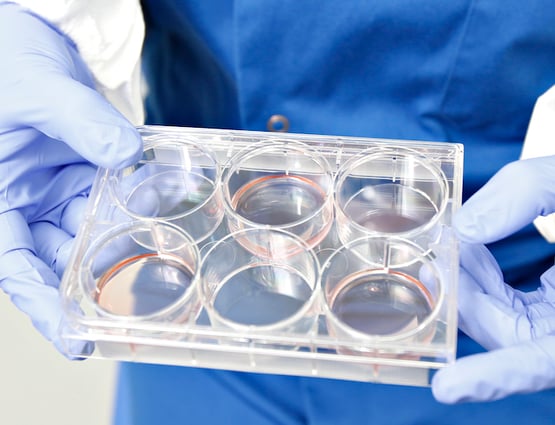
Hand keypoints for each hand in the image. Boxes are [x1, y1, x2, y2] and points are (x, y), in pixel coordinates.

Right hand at [0, 4, 141, 355]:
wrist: (31, 38)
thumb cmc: (9, 61)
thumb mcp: (36, 90)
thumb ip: (79, 121)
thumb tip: (125, 154)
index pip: (15, 264)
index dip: (43, 304)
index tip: (76, 339)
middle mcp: (28, 202)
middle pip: (61, 257)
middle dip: (98, 279)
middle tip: (137, 303)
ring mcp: (60, 189)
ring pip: (96, 229)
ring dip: (128, 237)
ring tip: (161, 248)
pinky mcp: (88, 172)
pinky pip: (116, 196)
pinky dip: (139, 201)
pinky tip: (163, 201)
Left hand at [432, 155, 554, 402]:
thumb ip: (529, 192)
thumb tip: (465, 228)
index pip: (542, 362)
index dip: (495, 376)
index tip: (445, 386)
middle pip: (503, 333)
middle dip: (462, 295)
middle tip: (432, 256)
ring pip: (499, 317)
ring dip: (467, 281)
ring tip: (448, 241)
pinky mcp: (549, 307)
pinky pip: (507, 302)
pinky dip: (483, 276)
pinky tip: (469, 246)